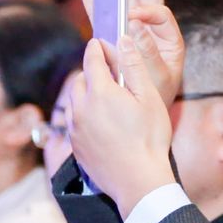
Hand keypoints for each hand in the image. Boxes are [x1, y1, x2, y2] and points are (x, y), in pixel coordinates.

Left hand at [67, 36, 175, 218]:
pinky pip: (73, 121)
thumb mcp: (149, 98)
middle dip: (90, 71)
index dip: (96, 47)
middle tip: (106, 71)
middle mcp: (82, 107)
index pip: (92, 59)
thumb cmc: (149, 139)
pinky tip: (97, 120)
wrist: (138, 182)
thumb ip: (134, 67)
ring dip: (84, 92)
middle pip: (80, 79)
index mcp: (101, 92)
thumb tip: (123, 40)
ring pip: (73, 100)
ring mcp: (75, 128)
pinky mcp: (76, 146)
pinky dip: (81, 113)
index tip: (99, 42)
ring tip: (101, 95)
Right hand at [76, 0, 185, 103]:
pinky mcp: (112, 32)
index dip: (147, 12)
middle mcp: (151, 27)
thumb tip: (134, 25)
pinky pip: (103, 10)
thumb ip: (149, 52)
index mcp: (168, 37)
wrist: (142, 110)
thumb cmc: (155, 95)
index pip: (160, 14)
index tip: (132, 17)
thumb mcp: (159, 77)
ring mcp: (130, 26)